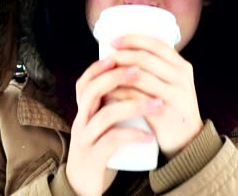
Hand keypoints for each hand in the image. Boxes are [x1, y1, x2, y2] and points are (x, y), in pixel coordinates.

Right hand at [66, 58, 157, 194]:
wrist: (83, 182)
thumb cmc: (99, 147)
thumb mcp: (100, 123)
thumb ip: (109, 104)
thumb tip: (134, 78)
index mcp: (84, 111)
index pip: (85, 82)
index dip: (99, 67)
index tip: (117, 54)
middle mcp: (81, 121)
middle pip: (91, 92)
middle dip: (115, 77)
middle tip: (139, 71)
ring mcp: (86, 139)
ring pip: (104, 116)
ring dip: (133, 106)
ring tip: (157, 104)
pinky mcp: (94, 158)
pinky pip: (112, 142)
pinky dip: (133, 136)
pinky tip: (149, 136)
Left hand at [107, 34, 203, 158]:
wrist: (187, 141)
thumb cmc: (173, 109)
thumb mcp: (175, 85)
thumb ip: (160, 69)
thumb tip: (127, 50)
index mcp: (182, 67)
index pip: (156, 45)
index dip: (133, 39)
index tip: (113, 41)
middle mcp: (181, 78)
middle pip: (144, 58)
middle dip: (121, 55)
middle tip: (105, 59)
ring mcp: (174, 96)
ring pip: (138, 76)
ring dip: (116, 73)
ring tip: (101, 74)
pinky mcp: (163, 113)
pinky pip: (134, 97)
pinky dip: (117, 92)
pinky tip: (106, 92)